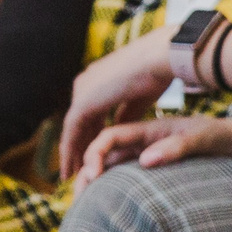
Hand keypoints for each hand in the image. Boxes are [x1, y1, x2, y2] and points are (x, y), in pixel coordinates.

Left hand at [58, 25, 175, 176]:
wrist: (161, 57)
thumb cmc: (159, 72)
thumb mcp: (140, 96)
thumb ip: (127, 112)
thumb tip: (119, 127)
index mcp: (99, 77)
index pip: (91, 110)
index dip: (92, 131)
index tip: (95, 150)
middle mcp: (86, 83)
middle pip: (79, 120)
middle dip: (80, 144)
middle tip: (80, 168)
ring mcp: (82, 92)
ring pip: (72, 128)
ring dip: (71, 152)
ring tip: (74, 175)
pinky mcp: (83, 103)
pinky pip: (71, 133)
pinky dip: (70, 153)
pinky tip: (73, 170)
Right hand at [75, 115, 231, 191]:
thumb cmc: (225, 138)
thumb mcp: (205, 139)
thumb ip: (178, 147)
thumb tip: (145, 160)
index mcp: (151, 128)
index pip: (110, 137)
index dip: (94, 154)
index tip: (92, 176)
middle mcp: (146, 140)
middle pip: (105, 154)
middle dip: (87, 173)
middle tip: (81, 197)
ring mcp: (149, 155)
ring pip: (113, 167)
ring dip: (96, 182)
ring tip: (86, 204)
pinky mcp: (156, 168)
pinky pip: (126, 177)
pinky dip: (111, 187)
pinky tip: (107, 204)